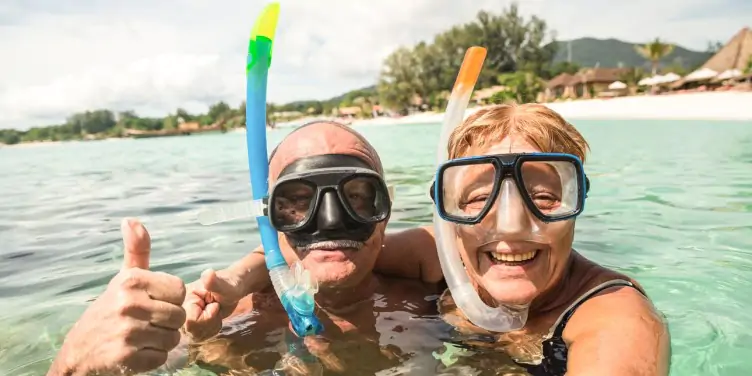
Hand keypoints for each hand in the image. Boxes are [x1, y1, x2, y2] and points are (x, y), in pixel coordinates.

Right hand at [48, 219, 186, 375]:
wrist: (79, 350)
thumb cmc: (111, 309)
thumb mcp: (124, 278)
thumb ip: (137, 251)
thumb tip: (131, 220)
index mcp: (131, 281)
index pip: (180, 290)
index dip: (171, 299)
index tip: (152, 302)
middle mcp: (128, 303)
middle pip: (179, 316)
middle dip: (168, 323)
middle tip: (146, 323)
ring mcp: (127, 331)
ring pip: (173, 338)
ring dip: (161, 341)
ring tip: (141, 336)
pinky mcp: (126, 357)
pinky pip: (161, 358)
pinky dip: (152, 358)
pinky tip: (135, 351)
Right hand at [182, 267, 246, 341]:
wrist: (230, 289)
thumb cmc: (229, 285)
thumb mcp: (224, 285)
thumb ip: (214, 282)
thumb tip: (208, 273)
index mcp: (182, 298)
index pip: (191, 322)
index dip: (208, 317)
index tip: (213, 304)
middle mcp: (178, 309)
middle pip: (193, 331)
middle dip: (210, 322)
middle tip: (215, 308)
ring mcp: (181, 318)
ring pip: (196, 336)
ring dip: (211, 327)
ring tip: (214, 312)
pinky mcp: (187, 326)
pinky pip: (199, 338)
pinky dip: (210, 330)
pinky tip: (212, 318)